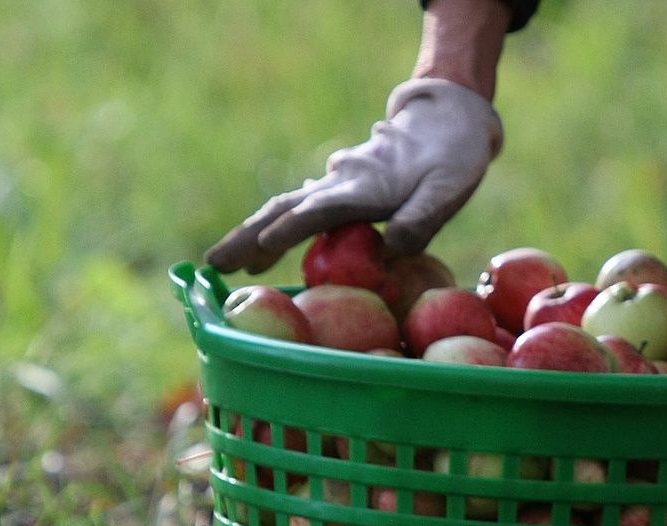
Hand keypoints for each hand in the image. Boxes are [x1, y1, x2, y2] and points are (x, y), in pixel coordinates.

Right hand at [207, 78, 501, 273]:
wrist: (447, 120)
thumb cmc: (452, 159)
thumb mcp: (447, 189)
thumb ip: (422, 218)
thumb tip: (394, 249)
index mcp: (363, 188)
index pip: (317, 212)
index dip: (290, 231)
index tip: (261, 247)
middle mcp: (341, 185)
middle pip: (284, 211)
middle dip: (248, 237)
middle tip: (214, 264)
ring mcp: (337, 186)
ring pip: (285, 209)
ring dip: (253, 235)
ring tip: (224, 264)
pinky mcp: (341, 191)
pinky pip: (300, 211)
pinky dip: (276, 228)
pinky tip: (264, 247)